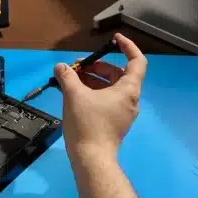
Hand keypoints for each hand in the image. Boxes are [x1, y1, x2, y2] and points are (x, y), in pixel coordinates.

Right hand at [54, 33, 146, 158]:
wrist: (91, 158)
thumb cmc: (87, 124)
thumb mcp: (74, 95)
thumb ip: (67, 77)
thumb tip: (60, 66)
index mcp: (128, 90)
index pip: (137, 61)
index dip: (128, 47)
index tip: (114, 39)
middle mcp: (130, 99)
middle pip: (118, 74)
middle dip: (99, 66)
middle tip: (79, 66)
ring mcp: (123, 112)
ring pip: (110, 88)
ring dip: (93, 79)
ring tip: (72, 79)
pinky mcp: (114, 122)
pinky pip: (106, 100)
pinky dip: (93, 92)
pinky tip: (75, 93)